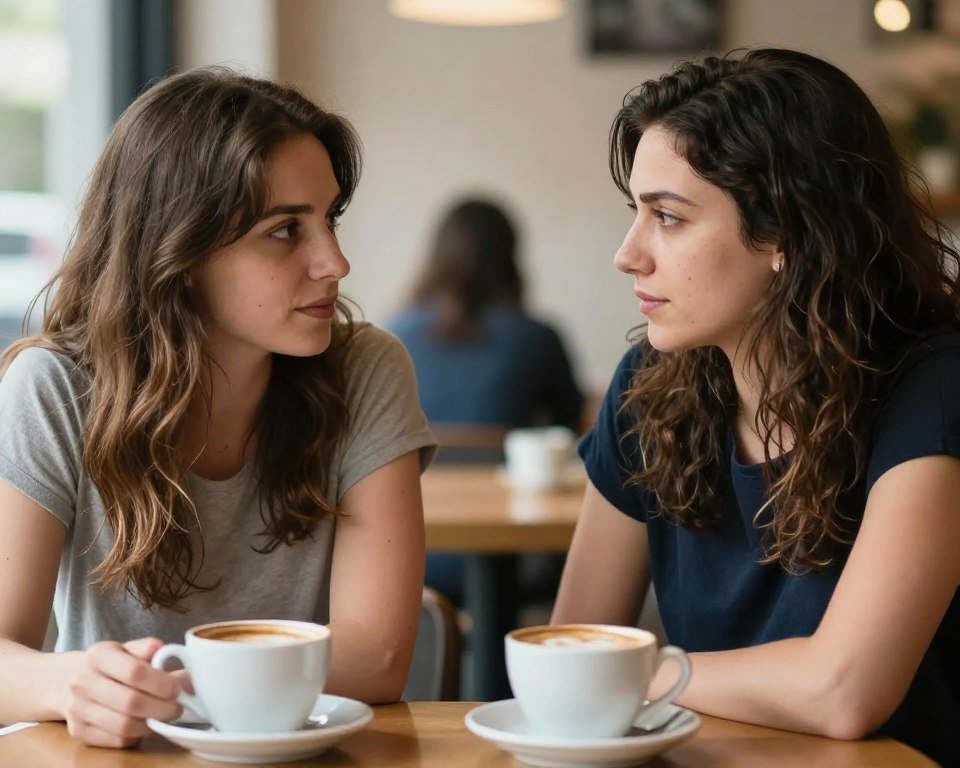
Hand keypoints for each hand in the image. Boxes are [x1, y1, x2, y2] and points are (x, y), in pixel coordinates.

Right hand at [64, 637, 182, 747]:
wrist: (67, 680)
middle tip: (177, 708)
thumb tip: (165, 650)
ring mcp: (77, 710)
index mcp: (98, 655)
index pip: (134, 672)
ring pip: (124, 726)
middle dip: (161, 708)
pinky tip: (144, 725)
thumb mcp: (126, 648)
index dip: (160, 683)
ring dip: (151, 725)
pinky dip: (136, 736)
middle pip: (130, 703)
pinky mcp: (78, 732)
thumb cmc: (109, 663)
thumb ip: (146, 649)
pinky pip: (116, 741)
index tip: (177, 689)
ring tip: (164, 717)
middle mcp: (82, 682)